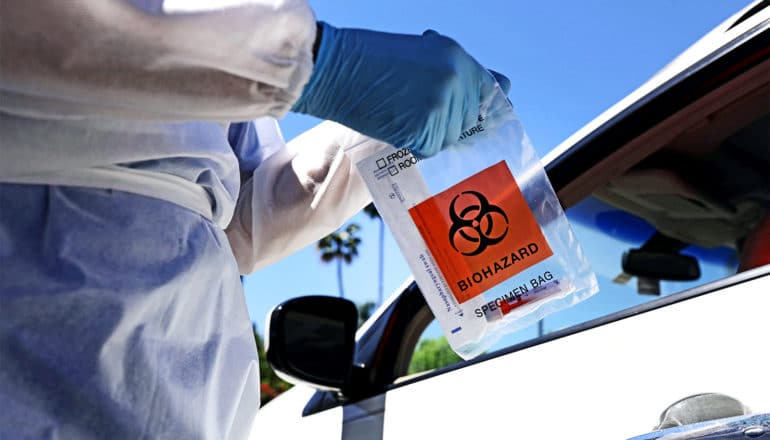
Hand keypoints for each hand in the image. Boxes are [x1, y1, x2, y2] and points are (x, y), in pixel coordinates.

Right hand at [292, 22, 509, 157]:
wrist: (335, 70)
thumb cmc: (370, 62)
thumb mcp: (421, 54)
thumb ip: (453, 73)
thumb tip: (494, 87)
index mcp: (457, 57)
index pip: (491, 90)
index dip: (479, 106)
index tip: (471, 116)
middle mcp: (456, 80)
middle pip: (468, 120)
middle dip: (447, 123)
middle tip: (414, 111)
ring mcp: (442, 106)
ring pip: (449, 138)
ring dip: (429, 135)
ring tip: (400, 114)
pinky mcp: (425, 129)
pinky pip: (429, 149)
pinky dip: (414, 145)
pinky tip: (395, 126)